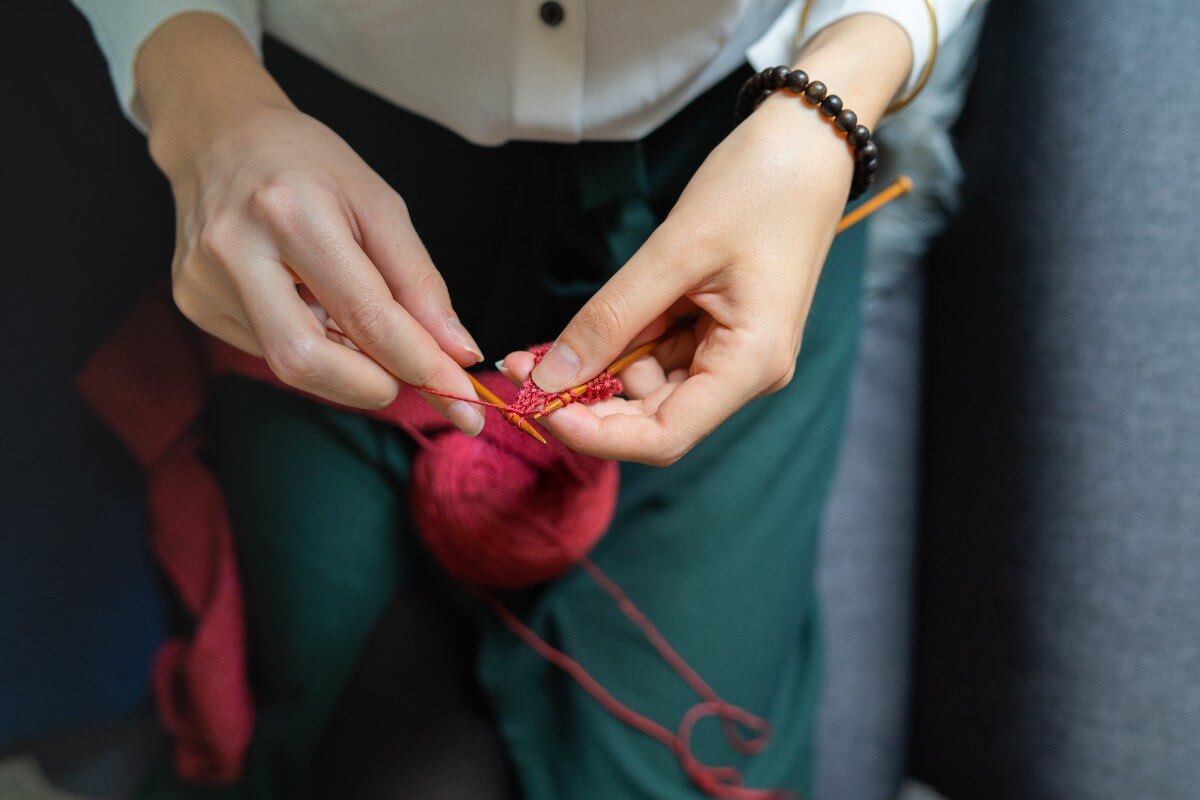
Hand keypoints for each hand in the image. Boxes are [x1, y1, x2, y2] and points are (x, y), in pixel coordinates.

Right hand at [137, 13, 485, 431]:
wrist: (218, 138)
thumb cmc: (310, 167)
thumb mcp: (380, 205)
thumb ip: (420, 283)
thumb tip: (458, 353)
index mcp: (291, 211)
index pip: (364, 315)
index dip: (418, 363)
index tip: (459, 392)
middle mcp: (235, 250)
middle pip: (306, 361)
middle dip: (371, 387)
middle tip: (415, 381)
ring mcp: (204, 282)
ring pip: (288, 364)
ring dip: (346, 366)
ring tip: (363, 327)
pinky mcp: (193, 303)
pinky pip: (269, 350)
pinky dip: (311, 344)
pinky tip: (313, 307)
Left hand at [500, 14, 912, 464]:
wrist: (807, 142)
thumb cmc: (757, 187)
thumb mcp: (673, 251)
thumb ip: (610, 318)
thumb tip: (549, 375)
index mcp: (750, 364)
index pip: (664, 437)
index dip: (595, 434)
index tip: (535, 406)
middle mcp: (745, 373)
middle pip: (652, 420)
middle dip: (583, 402)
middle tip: (519, 370)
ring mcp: (732, 354)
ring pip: (648, 390)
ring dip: (593, 375)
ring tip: (537, 349)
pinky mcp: (717, 332)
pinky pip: (657, 357)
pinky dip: (615, 349)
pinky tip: (580, 334)